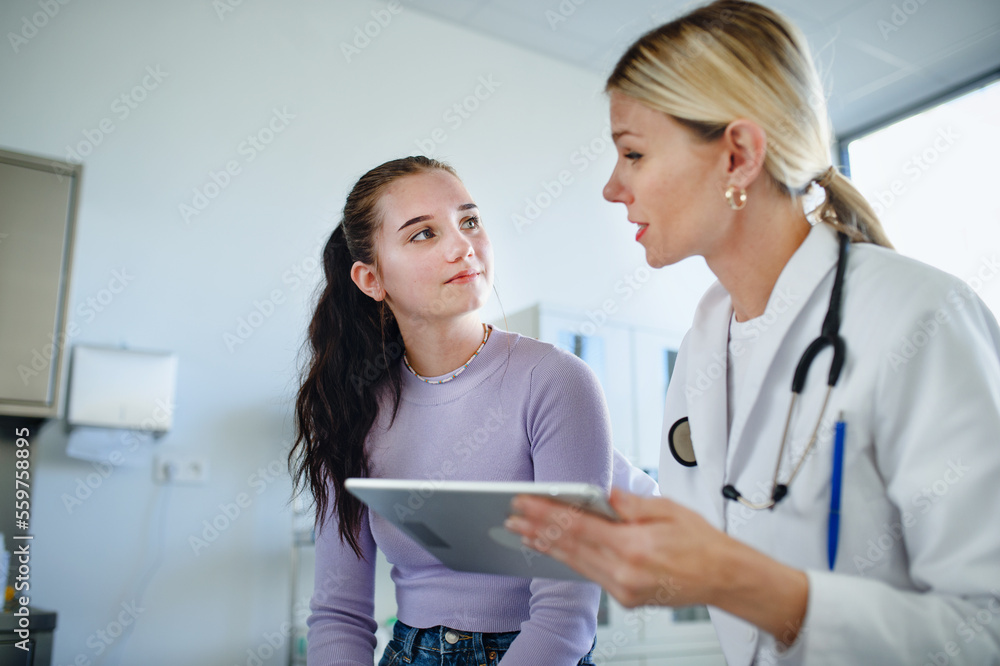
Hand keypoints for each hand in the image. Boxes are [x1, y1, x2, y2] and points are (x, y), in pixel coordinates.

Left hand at [506, 488, 729, 607]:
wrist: (724, 577)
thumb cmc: (701, 542)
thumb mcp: (668, 509)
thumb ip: (631, 504)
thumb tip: (603, 494)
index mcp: (634, 546)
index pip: (578, 526)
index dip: (546, 513)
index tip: (524, 502)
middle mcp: (625, 572)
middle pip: (570, 546)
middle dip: (537, 529)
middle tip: (512, 517)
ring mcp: (624, 589)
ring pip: (576, 564)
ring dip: (547, 547)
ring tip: (523, 533)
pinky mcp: (626, 599)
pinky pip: (590, 575)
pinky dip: (569, 560)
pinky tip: (555, 550)